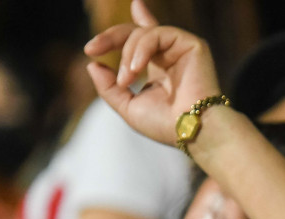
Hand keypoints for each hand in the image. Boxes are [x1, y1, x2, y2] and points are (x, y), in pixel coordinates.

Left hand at [83, 0, 221, 149]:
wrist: (192, 130)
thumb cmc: (165, 125)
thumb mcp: (128, 107)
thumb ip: (108, 87)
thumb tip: (93, 64)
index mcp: (160, 68)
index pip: (146, 39)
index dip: (135, 23)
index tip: (107, 31)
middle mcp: (171, 56)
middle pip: (135, 32)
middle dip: (110, 38)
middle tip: (92, 49)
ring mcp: (181, 49)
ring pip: (142, 33)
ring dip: (127, 55)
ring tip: (127, 80)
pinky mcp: (191, 44)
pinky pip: (155, 33)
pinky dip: (140, 49)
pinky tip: (136, 68)